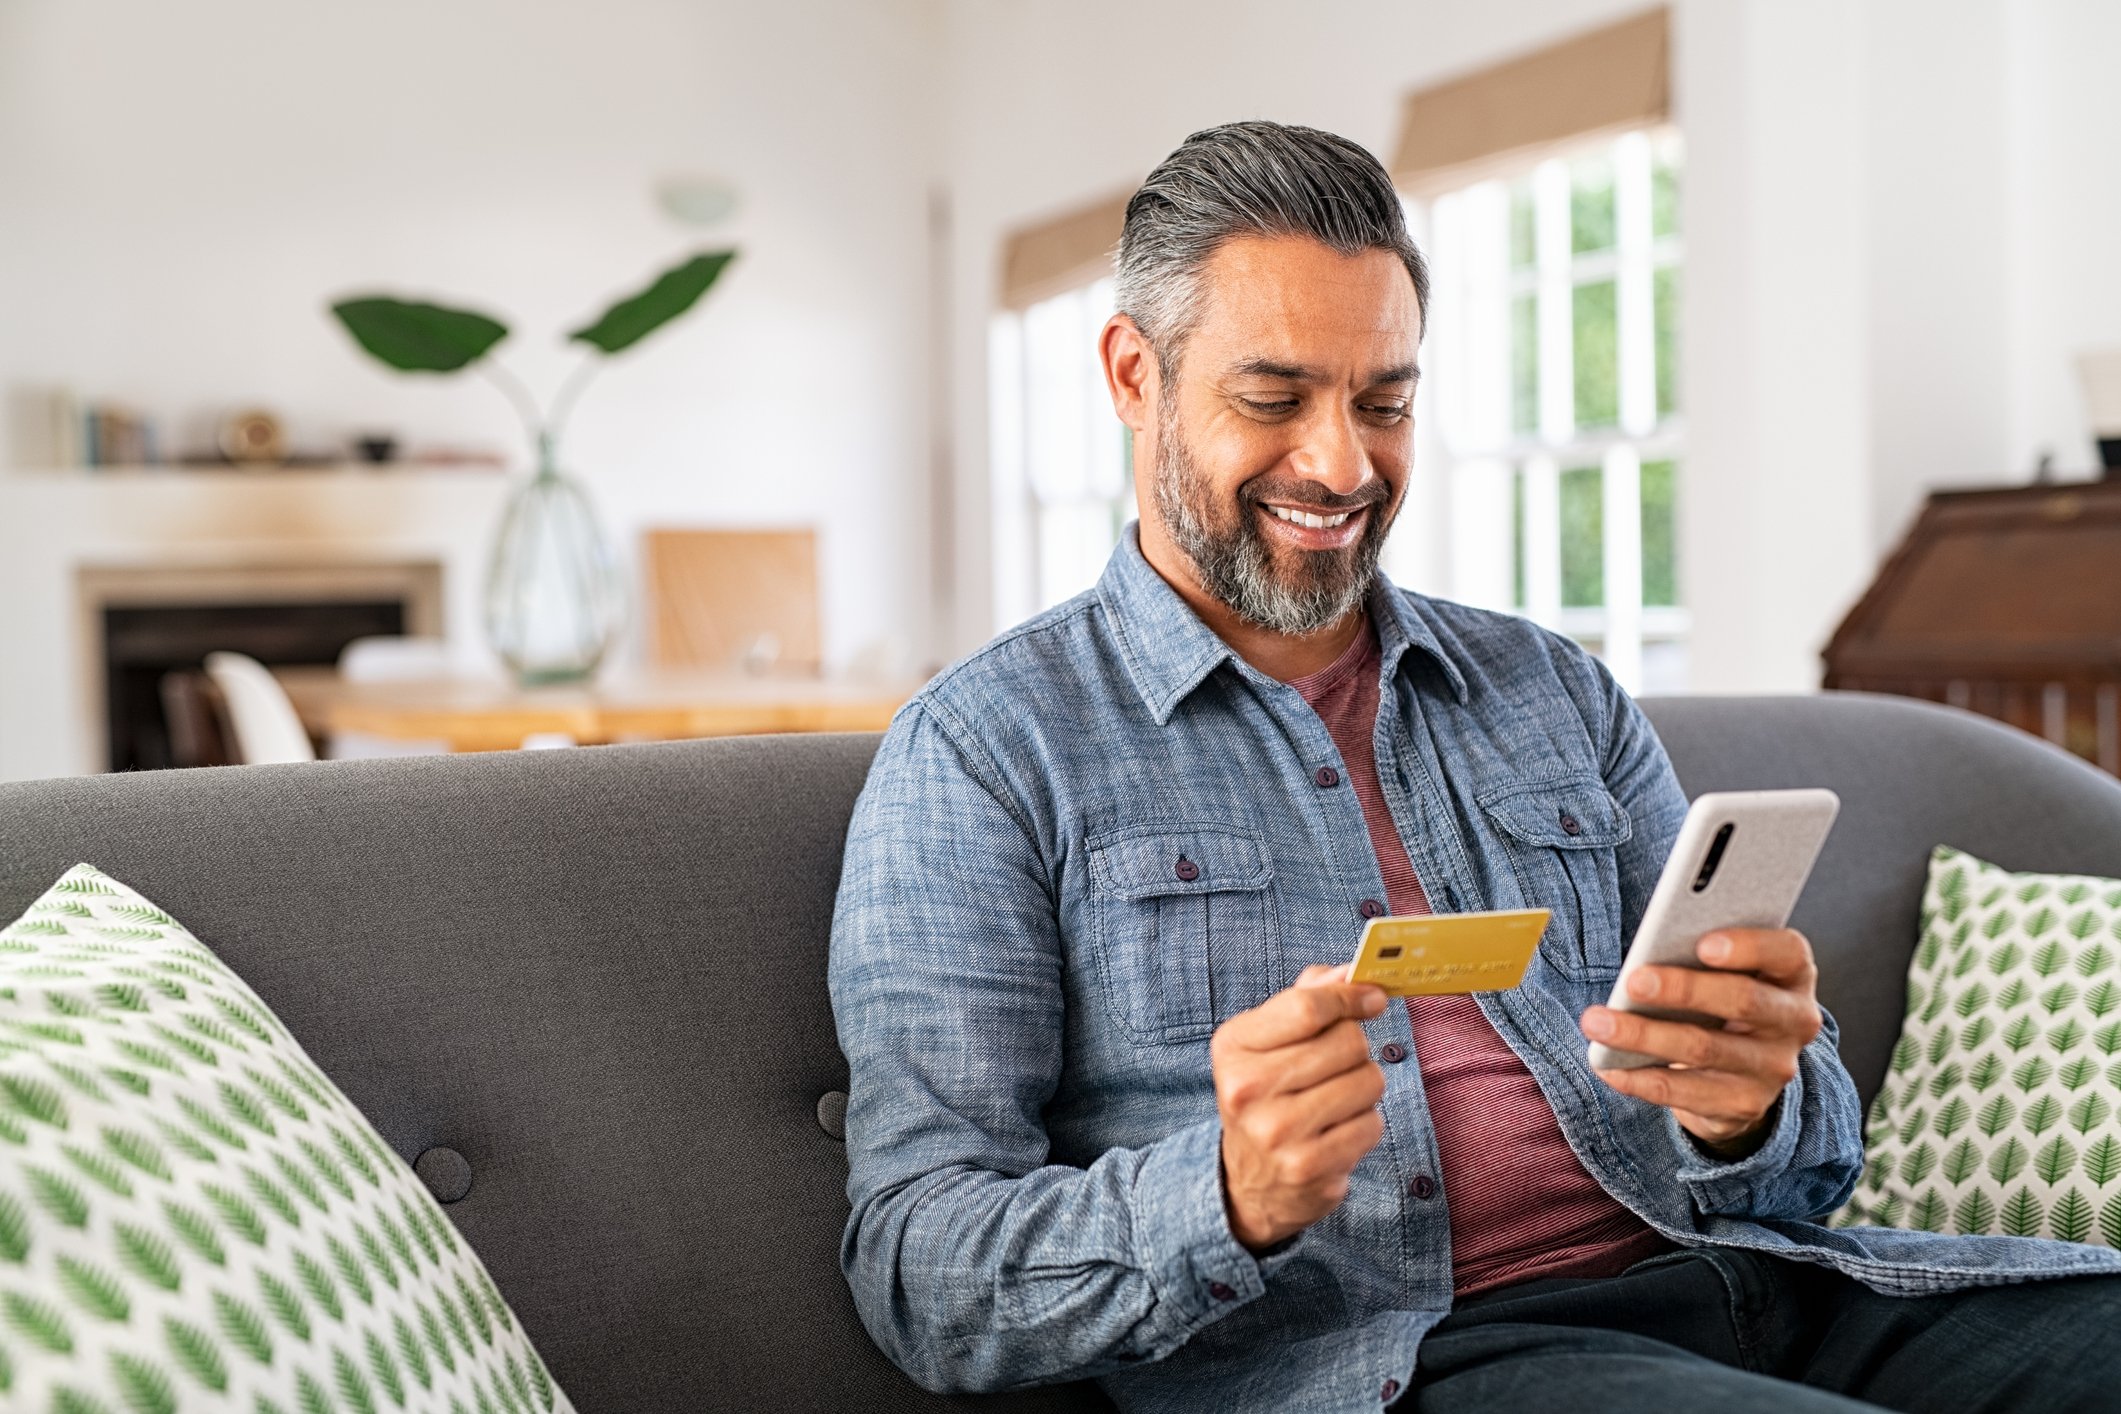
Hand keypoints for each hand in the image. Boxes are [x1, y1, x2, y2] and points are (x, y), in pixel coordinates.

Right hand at [1214, 964, 1388, 1251]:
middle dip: (1356, 1048)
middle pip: (1347, 1042)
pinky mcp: (1309, 1166)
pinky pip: (1372, 1124)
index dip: (1350, 996)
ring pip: (1368, 1081)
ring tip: (1336, 1101)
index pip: (1307, 1006)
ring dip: (1363, 1087)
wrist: (1251, 1180)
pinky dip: (1365, 1124)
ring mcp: (1277, 1131)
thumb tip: (1350, 972)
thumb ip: (1306, 999)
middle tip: (1338, 1065)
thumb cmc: (1267, 1095)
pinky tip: (1337, 1131)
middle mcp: (1248, 1088)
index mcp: (1234, 1046)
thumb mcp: (1268, 1041)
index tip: (1372, 998)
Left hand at [1579, 928, 1822, 1156]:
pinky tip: (1607, 1066)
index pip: (1787, 952)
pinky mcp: (1744, 1103)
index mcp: (1791, 974)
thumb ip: (1699, 957)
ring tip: (1597, 1022)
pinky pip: (1684, 1092)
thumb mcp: (1723, 973)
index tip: (1703, 943)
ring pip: (1704, 1048)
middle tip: (1633, 982)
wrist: (1741, 1071)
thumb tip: (1646, 960)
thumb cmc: (1719, 1000)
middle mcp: (1793, 1020)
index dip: (1750, 946)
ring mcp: (1773, 1067)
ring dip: (1644, 1035)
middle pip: (1742, 1000)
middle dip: (1683, 989)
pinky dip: (1639, 1078)